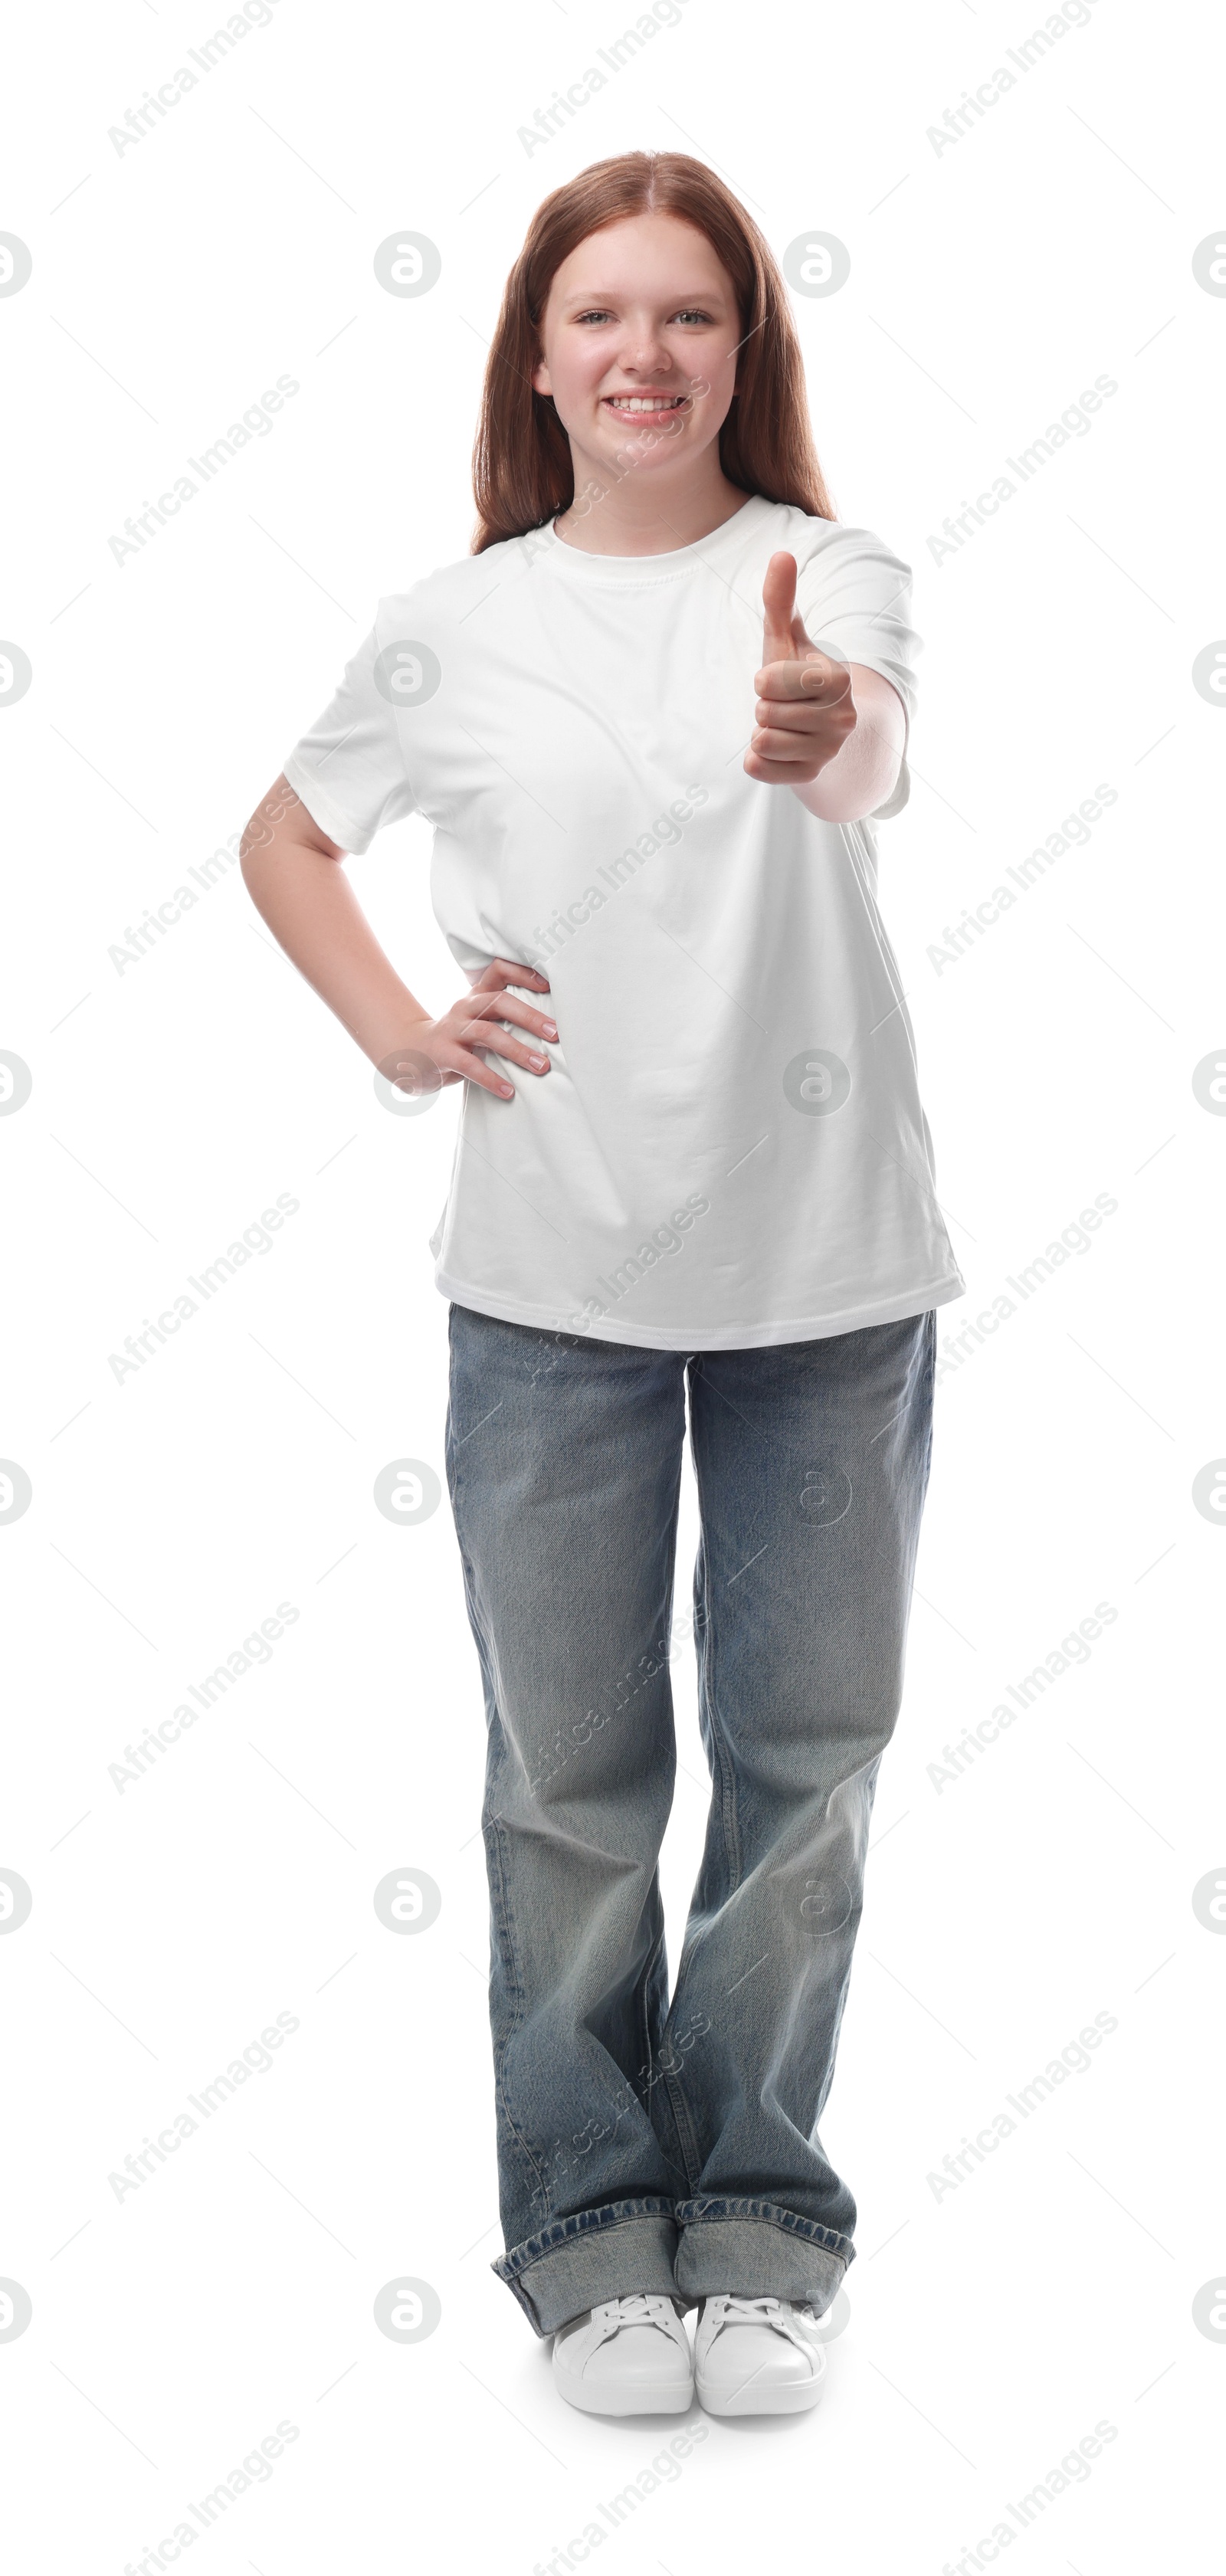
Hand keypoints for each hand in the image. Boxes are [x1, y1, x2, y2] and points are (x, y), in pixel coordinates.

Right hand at [384, 958, 556, 1102]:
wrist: (409, 1053)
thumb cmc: (457, 1039)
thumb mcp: (478, 1020)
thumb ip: (504, 1018)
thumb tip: (552, 1029)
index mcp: (476, 995)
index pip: (499, 970)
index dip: (524, 973)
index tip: (550, 985)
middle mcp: (464, 1007)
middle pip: (498, 1001)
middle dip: (530, 1017)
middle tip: (556, 1034)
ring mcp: (452, 1030)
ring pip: (487, 1033)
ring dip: (517, 1050)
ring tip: (541, 1066)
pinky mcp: (442, 1054)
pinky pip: (469, 1065)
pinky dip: (492, 1079)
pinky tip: (509, 1092)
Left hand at [744, 551, 855, 784]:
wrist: (814, 725)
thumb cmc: (795, 675)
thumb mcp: (785, 638)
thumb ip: (780, 600)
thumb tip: (782, 555)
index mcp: (838, 678)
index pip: (771, 682)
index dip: (764, 680)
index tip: (777, 681)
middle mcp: (842, 717)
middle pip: (764, 712)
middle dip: (763, 706)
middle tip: (782, 705)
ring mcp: (829, 750)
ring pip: (763, 740)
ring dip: (762, 731)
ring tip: (782, 724)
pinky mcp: (811, 776)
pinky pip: (761, 768)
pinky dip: (758, 759)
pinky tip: (776, 748)